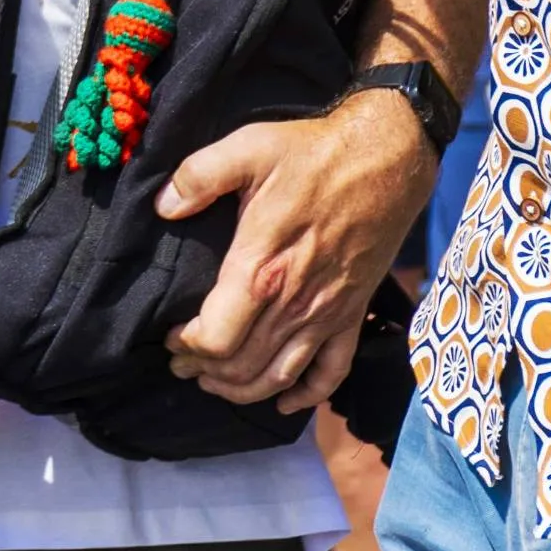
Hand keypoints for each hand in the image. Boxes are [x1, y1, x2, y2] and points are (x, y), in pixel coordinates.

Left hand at [155, 85, 434, 411]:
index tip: (169, 336)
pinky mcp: (352, 314)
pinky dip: (306, 396)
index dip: (186, 347)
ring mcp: (327, 314)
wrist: (387, 160)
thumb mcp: (249, 147)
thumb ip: (199, 175)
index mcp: (261, 268)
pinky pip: (331, 373)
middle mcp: (293, 303)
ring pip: (279, 377)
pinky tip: (283, 403)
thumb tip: (163, 206)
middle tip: (181, 364)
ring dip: (243, 391)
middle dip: (204, 372)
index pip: (215, 338)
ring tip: (215, 384)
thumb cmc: (314, 154)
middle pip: (241, 366)